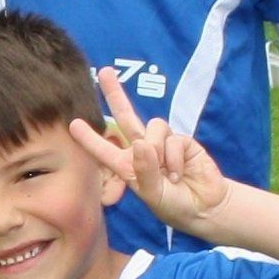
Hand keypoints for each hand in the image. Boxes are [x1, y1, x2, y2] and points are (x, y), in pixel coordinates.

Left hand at [68, 68, 228, 234]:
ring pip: (154, 127)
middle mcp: (142, 151)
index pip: (105, 150)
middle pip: (126, 117)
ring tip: (167, 174)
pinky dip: (174, 158)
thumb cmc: (172, 204)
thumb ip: (145, 171)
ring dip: (158, 150)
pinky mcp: (182, 141)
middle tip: (105, 72)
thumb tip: (142, 143)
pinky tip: (179, 174)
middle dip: (116, 94)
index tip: (73, 124)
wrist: (204, 206)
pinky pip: (172, 139)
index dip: (89, 138)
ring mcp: (162, 143)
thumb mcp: (153, 194)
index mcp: (128, 166)